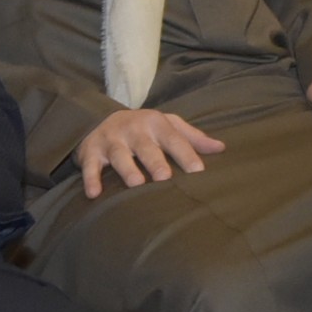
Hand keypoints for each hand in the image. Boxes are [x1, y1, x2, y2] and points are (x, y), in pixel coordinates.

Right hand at [77, 105, 223, 196]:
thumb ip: (193, 138)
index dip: (186, 154)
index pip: (174, 140)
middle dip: (155, 161)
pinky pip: (90, 165)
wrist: (102, 118)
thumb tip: (221, 148)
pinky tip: (95, 193)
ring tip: (136, 184)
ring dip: (127, 169)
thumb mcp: (168, 126)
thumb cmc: (144, 128)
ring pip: (119, 154)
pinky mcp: (91, 150)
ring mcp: (111, 139)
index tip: (198, 171)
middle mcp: (134, 130)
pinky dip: (91, 178)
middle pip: (146, 147)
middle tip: (165, 178)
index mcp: (156, 124)